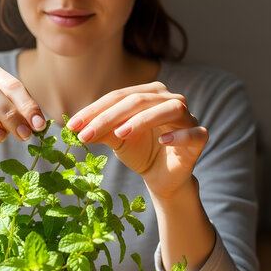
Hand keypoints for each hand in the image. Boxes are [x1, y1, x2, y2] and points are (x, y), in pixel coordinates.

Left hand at [66, 81, 208, 197]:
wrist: (161, 176)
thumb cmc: (139, 151)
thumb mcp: (115, 140)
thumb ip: (101, 131)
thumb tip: (77, 128)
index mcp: (148, 94)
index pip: (117, 97)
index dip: (94, 111)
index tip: (72, 126)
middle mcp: (169, 99)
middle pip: (138, 101)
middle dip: (109, 117)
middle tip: (87, 134)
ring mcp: (187, 117)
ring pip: (168, 109)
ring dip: (142, 120)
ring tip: (120, 134)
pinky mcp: (199, 137)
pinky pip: (193, 132)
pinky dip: (178, 135)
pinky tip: (162, 140)